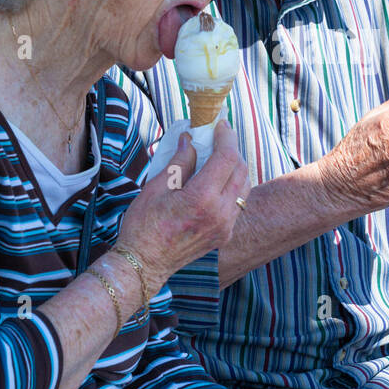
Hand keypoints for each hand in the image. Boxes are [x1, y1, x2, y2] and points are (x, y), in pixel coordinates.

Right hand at [116, 120, 250, 293]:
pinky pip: (238, 204)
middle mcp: (220, 213)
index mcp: (202, 198)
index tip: (220, 125)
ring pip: (244, 187)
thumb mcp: (155, 187)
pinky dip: (233, 187)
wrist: (144, 264)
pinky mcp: (224, 235)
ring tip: (219, 157)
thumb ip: (179, 162)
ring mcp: (225, 226)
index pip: (226, 158)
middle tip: (219, 137)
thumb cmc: (144, 225)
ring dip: (236, 168)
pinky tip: (217, 181)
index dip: (226, 137)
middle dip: (232, 149)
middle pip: (240, 170)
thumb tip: (191, 140)